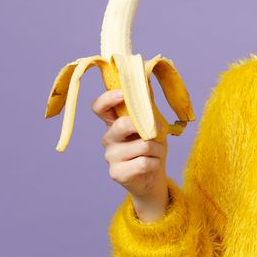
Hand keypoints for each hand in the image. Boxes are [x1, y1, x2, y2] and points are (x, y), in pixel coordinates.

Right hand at [92, 90, 168, 219]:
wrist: (154, 177)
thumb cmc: (152, 147)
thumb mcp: (153, 123)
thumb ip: (147, 105)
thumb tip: (146, 79)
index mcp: (114, 122)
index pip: (99, 107)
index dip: (107, 99)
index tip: (122, 94)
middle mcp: (108, 138)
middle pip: (121, 125)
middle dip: (144, 127)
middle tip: (156, 132)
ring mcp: (110, 156)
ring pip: (141, 146)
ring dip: (157, 149)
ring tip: (156, 153)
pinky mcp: (117, 173)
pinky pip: (144, 162)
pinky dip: (155, 162)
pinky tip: (152, 165)